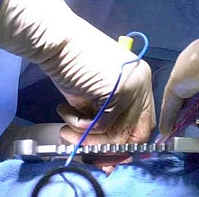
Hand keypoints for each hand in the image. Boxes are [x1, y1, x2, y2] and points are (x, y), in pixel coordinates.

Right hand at [0, 0, 155, 144]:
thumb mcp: (94, 93)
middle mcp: (142, 83)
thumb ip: (104, 116)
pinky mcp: (119, 92)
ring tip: (65, 127)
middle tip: (77, 143)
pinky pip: (100, 125)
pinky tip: (64, 108)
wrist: (55, 40)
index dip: (124, 145)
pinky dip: (78, 124)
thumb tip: (106, 153)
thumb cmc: (69, 62)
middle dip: (104, 147)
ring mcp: (134, 87)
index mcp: (140, 80)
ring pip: (116, 133)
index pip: (143, 124)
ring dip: (86, 136)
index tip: (104, 158)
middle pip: (133, 134)